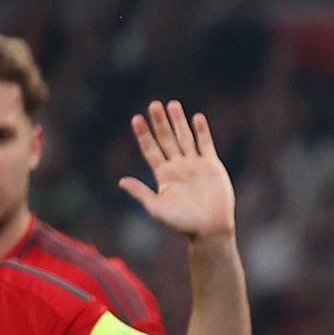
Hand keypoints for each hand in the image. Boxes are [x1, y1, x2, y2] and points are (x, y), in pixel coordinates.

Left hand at [119, 102, 237, 241]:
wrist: (211, 230)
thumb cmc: (183, 224)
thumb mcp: (157, 208)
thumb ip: (141, 193)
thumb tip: (121, 181)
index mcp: (163, 175)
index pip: (151, 149)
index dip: (143, 134)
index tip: (136, 118)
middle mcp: (178, 166)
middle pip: (166, 139)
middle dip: (160, 122)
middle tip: (154, 104)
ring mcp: (195, 164)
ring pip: (185, 137)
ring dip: (178, 121)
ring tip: (172, 104)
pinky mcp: (212, 166)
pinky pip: (206, 144)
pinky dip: (202, 131)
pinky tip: (197, 117)